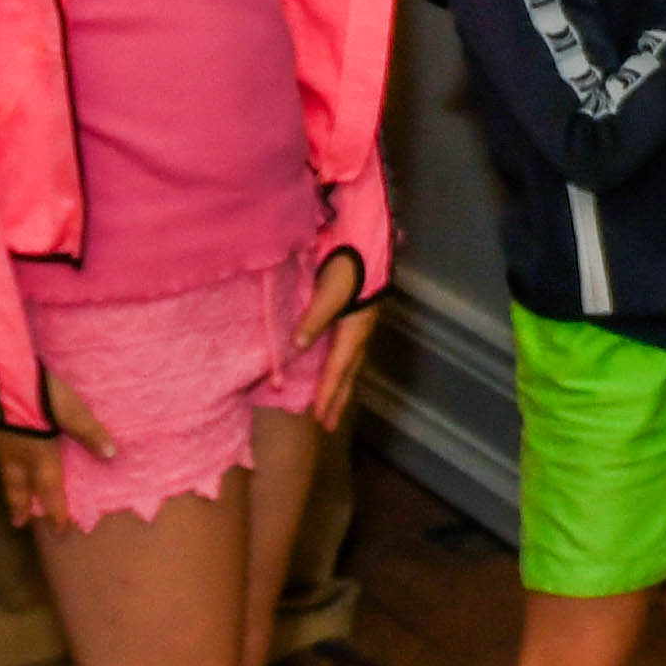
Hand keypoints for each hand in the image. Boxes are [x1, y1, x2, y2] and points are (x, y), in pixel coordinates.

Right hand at [0, 379, 123, 531]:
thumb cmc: (34, 393)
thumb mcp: (70, 410)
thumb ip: (89, 431)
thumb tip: (110, 454)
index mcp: (38, 454)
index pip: (49, 489)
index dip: (55, 511)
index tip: (58, 532)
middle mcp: (14, 455)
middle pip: (18, 487)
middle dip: (21, 506)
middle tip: (19, 524)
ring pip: (3, 472)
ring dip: (10, 486)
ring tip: (12, 493)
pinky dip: (1, 463)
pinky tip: (3, 456)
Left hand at [291, 258, 376, 426]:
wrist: (367, 240)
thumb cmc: (348, 264)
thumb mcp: (330, 289)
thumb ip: (314, 317)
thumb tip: (297, 347)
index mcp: (354, 329)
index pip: (337, 369)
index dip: (327, 394)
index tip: (319, 419)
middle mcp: (361, 333)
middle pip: (349, 374)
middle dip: (338, 400)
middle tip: (329, 426)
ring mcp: (362, 326)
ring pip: (351, 365)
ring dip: (341, 388)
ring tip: (333, 406)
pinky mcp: (359, 318)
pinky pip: (350, 353)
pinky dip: (342, 370)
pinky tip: (335, 371)